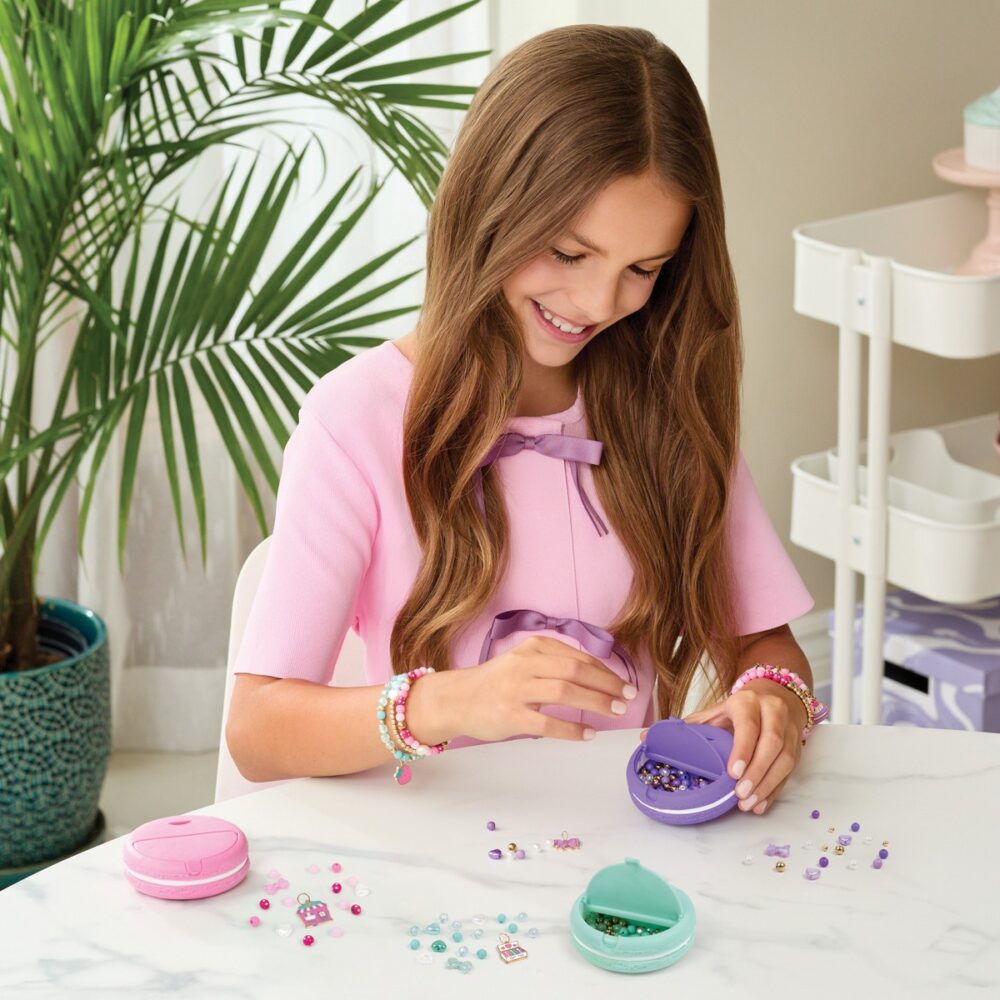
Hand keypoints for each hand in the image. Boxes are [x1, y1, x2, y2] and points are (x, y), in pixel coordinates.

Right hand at [434, 635, 637, 742]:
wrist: (456, 699)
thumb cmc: (496, 683)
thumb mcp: (523, 661)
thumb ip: (553, 663)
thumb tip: (598, 676)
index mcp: (532, 648)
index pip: (577, 656)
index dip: (605, 670)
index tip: (623, 683)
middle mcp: (524, 665)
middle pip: (575, 670)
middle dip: (606, 685)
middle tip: (627, 698)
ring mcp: (516, 690)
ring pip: (565, 692)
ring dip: (595, 703)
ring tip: (614, 712)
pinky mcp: (510, 716)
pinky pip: (547, 724)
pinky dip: (572, 730)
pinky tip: (588, 734)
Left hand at [638, 680, 806, 815]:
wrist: (776, 693)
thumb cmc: (739, 708)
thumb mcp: (714, 711)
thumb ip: (687, 726)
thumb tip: (646, 738)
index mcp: (747, 702)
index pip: (749, 725)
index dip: (742, 749)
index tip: (731, 773)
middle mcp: (773, 712)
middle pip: (772, 743)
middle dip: (757, 772)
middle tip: (740, 794)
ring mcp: (790, 729)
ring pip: (786, 758)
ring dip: (768, 784)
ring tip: (748, 804)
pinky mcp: (798, 745)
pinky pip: (791, 770)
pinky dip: (776, 789)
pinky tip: (761, 804)